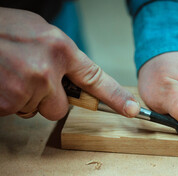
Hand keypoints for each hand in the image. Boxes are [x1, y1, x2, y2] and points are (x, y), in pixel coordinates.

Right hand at [0, 7, 139, 119]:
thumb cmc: (1, 29)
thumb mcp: (38, 32)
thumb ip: (60, 55)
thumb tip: (74, 78)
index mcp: (59, 48)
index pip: (95, 78)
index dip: (116, 97)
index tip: (132, 110)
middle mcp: (47, 69)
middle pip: (60, 108)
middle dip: (46, 101)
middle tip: (26, 79)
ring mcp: (27, 87)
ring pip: (37, 111)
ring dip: (24, 99)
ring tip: (8, 74)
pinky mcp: (7, 102)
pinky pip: (15, 113)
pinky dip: (6, 102)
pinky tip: (0, 82)